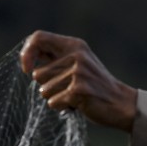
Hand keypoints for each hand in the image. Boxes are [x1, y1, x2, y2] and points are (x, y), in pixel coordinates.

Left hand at [20, 30, 136, 131]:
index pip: (38, 38)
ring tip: (74, 96)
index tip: (26, 69)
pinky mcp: (78, 90)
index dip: (26, 53)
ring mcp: (78, 72)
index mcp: (75, 45)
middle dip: (47, 86)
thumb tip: (27, 57)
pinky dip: (61, 107)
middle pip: (37, 73)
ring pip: (44, 90)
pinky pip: (52, 102)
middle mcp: (76, 55)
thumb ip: (57, 58)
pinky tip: (77, 104)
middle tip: (67, 89)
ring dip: (55, 98)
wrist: (121, 103)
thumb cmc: (95, 86)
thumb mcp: (79, 64)